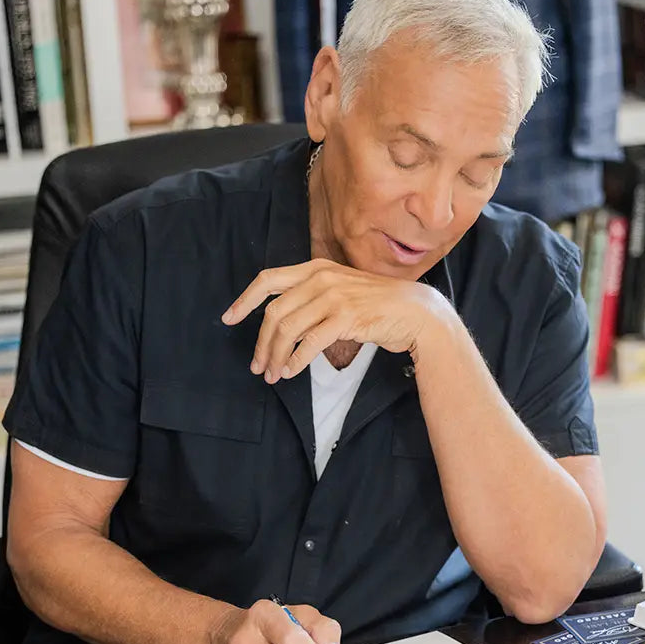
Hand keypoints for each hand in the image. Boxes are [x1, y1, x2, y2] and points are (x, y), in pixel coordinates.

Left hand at [221, 259, 455, 383]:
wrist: (415, 311)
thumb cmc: (377, 305)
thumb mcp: (340, 290)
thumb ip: (312, 298)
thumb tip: (281, 323)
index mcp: (314, 268)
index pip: (268, 280)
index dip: (244, 300)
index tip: (228, 319)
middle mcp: (320, 278)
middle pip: (274, 312)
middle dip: (261, 343)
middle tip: (258, 366)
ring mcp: (333, 296)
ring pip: (288, 330)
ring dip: (277, 357)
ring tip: (274, 375)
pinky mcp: (346, 317)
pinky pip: (310, 343)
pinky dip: (297, 361)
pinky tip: (292, 372)